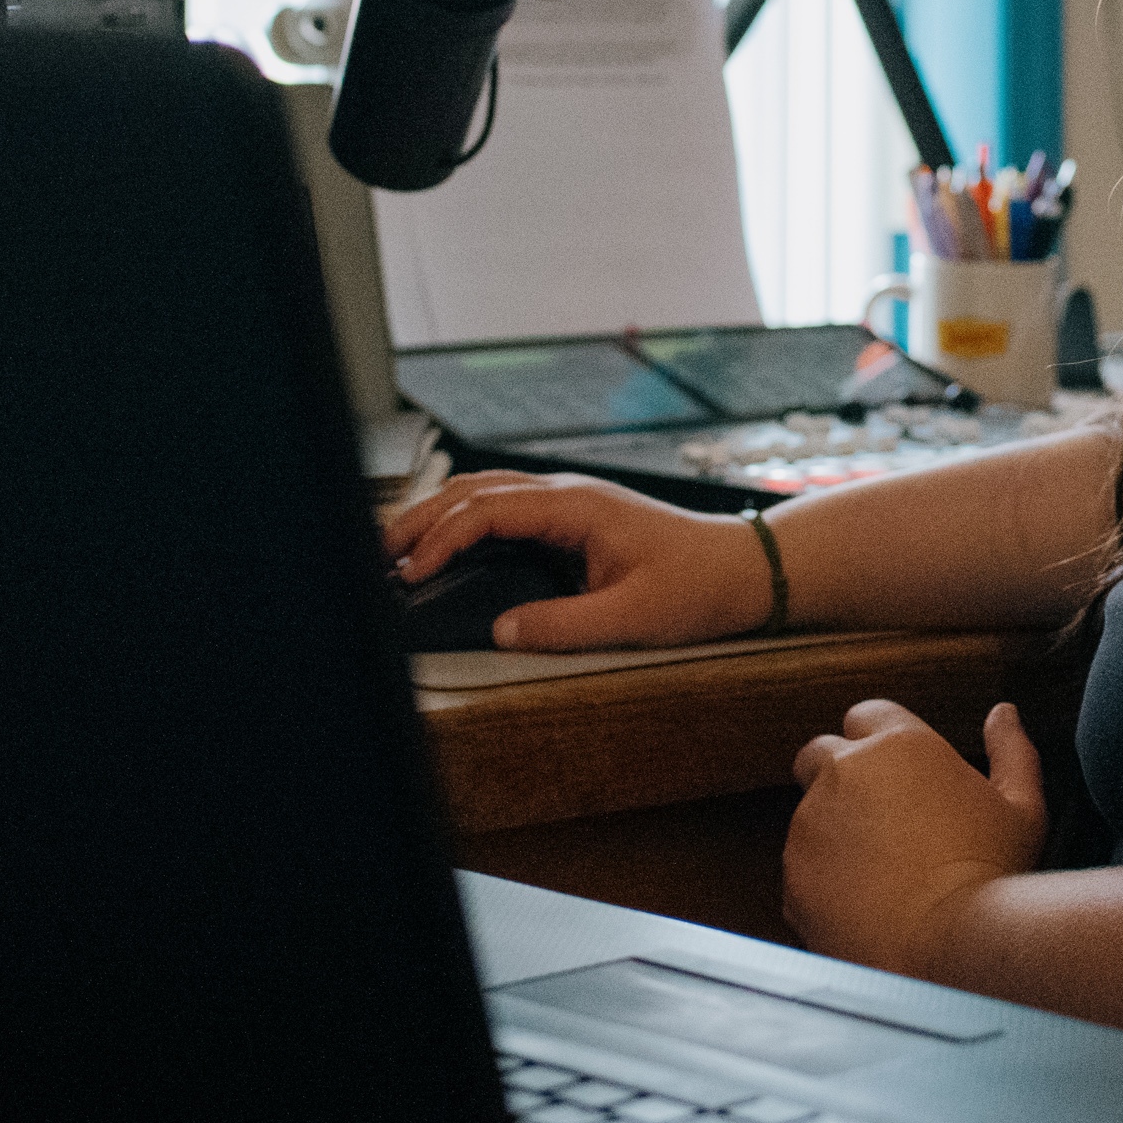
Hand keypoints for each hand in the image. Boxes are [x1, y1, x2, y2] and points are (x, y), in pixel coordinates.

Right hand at [377, 471, 771, 649]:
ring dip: (440, 516)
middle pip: (474, 490)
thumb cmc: (698, 586)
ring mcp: (569, 502)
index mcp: (575, 506)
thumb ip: (562, 625)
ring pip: (486, 493)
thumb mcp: (631, 617)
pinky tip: (447, 546)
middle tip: (377, 554)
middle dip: (421, 518)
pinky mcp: (574, 518)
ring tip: (398, 549)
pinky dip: (467, 522)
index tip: (411, 572)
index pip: (487, 509)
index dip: (441, 538)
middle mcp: (567, 494)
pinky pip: (507, 508)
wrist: (745, 568)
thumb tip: (502, 631)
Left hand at [782, 700, 1048, 977]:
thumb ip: (1011, 749)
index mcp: (899, 746)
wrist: (950, 949)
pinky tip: (865, 901)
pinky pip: (802, 868)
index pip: (868, 714)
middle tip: (881, 814)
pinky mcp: (794, 875)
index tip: (899, 771)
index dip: (880, 740)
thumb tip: (1003, 714)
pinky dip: (823, 878)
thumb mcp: (1022, 806)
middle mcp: (844, 774)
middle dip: (840, 774)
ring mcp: (811, 825)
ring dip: (834, 829)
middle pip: (820, 752)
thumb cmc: (991, 878)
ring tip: (882, 870)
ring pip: (809, 813)